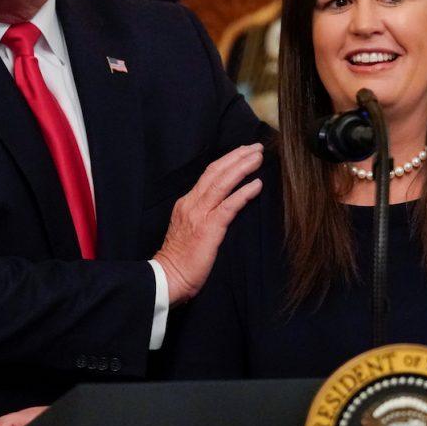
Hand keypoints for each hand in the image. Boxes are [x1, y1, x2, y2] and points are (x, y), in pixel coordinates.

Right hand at [154, 143, 263, 303]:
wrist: (167, 278)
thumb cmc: (181, 259)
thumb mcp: (189, 228)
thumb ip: (203, 214)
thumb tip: (223, 205)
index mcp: (187, 202)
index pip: (209, 174)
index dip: (228, 161)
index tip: (244, 152)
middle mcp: (192, 203)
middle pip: (216, 172)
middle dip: (238, 157)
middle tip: (257, 147)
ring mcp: (199, 215)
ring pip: (222, 183)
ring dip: (242, 168)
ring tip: (258, 158)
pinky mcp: (208, 228)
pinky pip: (229, 205)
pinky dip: (244, 193)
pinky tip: (257, 184)